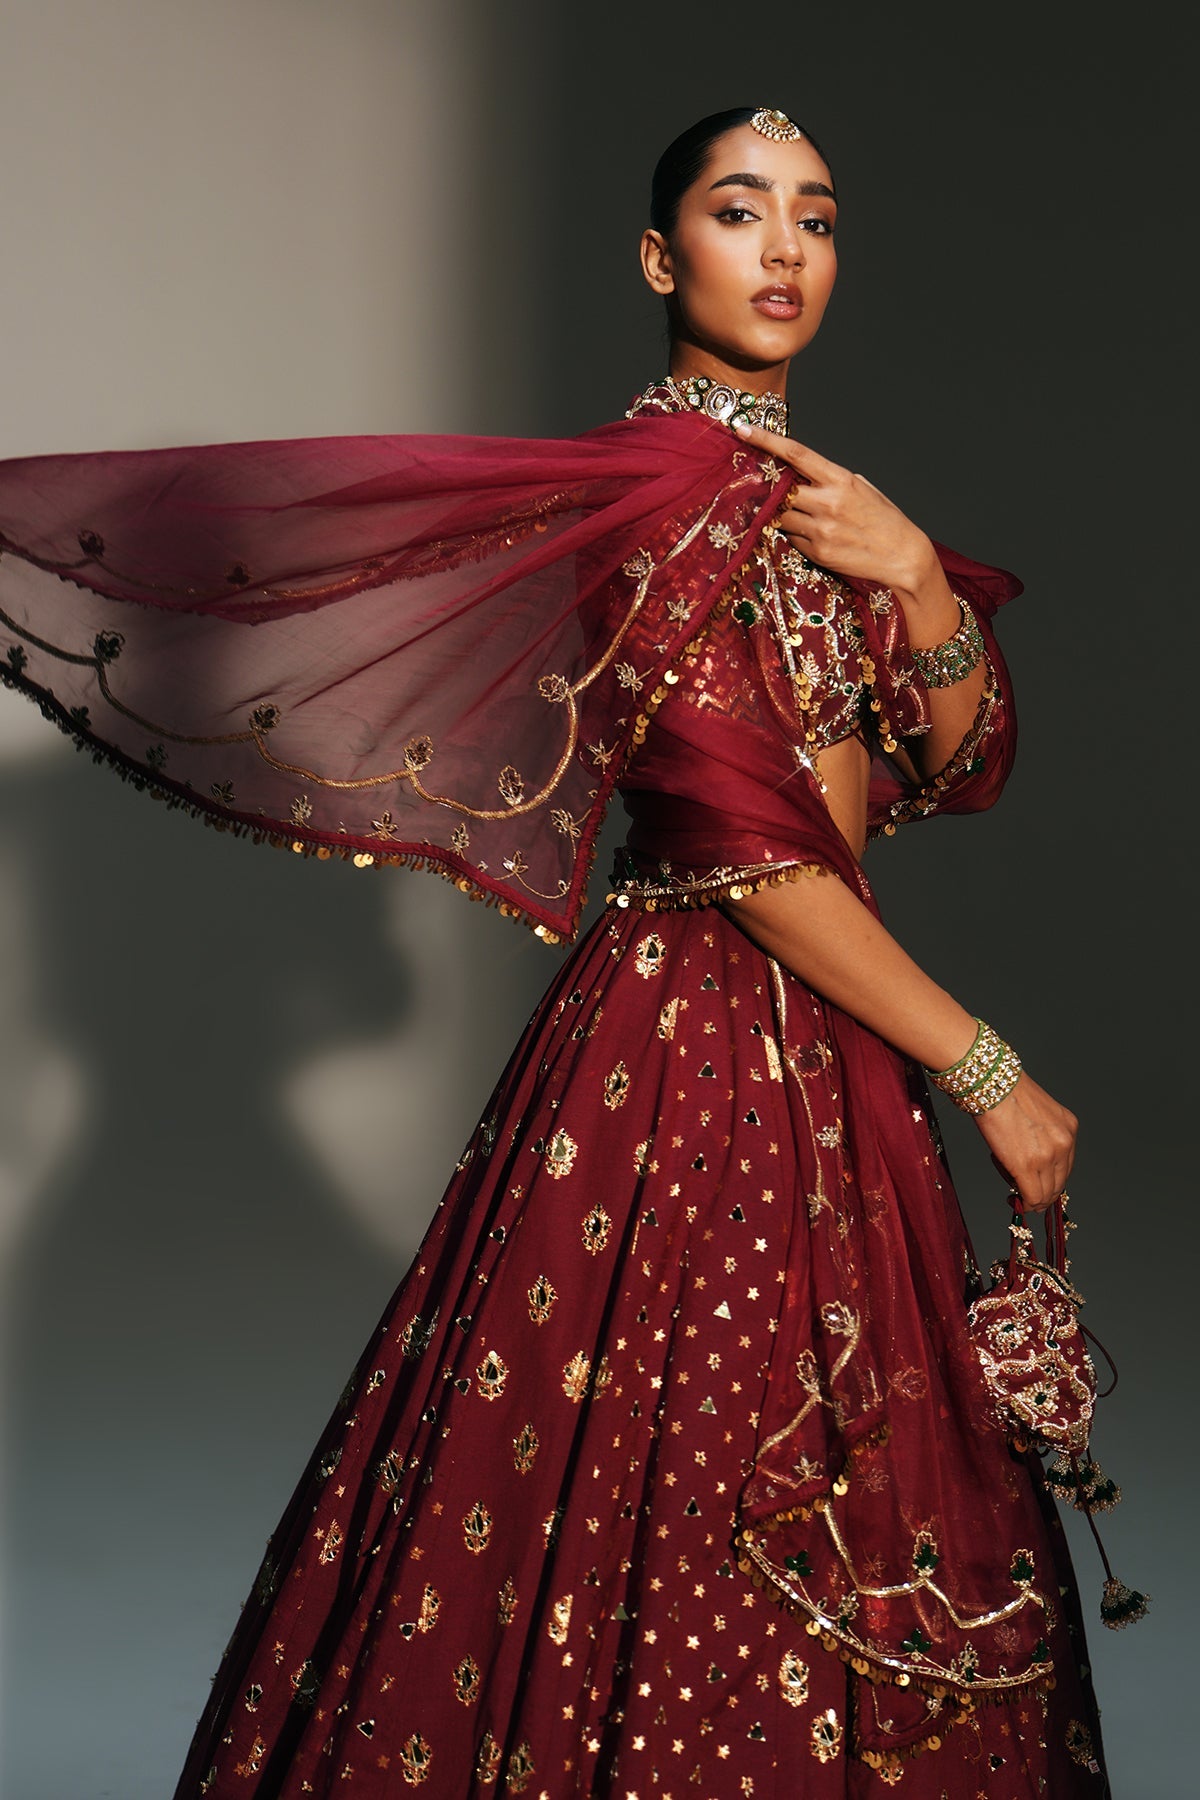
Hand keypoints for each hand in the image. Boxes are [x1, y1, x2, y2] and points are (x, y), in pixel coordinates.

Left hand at [732, 418, 934, 593]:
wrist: (903, 556)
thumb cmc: (883, 519)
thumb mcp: (861, 487)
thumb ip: (829, 479)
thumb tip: (797, 473)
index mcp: (840, 479)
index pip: (795, 454)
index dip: (765, 440)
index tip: (743, 429)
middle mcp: (828, 503)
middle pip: (778, 488)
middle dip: (763, 484)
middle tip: (751, 480)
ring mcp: (821, 530)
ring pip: (779, 516)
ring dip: (776, 512)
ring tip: (790, 511)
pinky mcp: (817, 552)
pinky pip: (791, 538)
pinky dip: (792, 533)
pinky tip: (809, 533)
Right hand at [971, 1072, 1076, 1213]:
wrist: (991, 1084)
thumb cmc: (1005, 1091)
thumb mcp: (1036, 1112)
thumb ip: (1040, 1136)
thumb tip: (1030, 1160)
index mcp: (1069, 1127)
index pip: (1065, 1166)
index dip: (1050, 1179)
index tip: (1036, 1183)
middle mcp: (1064, 1142)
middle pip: (1059, 1184)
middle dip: (1042, 1193)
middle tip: (1024, 1193)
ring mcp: (1047, 1155)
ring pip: (1046, 1194)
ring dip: (1031, 1198)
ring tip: (1013, 1188)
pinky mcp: (1026, 1166)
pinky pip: (1032, 1196)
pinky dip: (1024, 1203)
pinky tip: (1012, 1198)